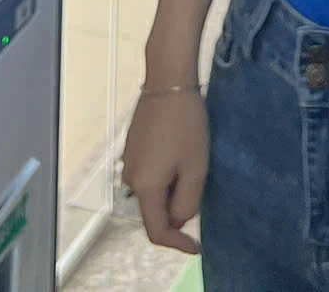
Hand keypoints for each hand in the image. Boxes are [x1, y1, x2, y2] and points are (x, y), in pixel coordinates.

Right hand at [120, 88, 208, 254]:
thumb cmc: (186, 126)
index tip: (197, 246)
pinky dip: (165, 176)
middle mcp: (130, 178)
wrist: (168, 82)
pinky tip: (181, 156)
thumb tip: (177, 219)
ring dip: (171, 192)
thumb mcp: (195, 168)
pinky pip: (148, 174)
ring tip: (193, 168)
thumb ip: (187, 202)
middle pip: (153, 211)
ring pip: (151, 191)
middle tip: (200, 191)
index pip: (157, 230)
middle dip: (175, 213)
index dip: (177, 243)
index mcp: (144, 187)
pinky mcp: (132, 146)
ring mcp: (128, 161)